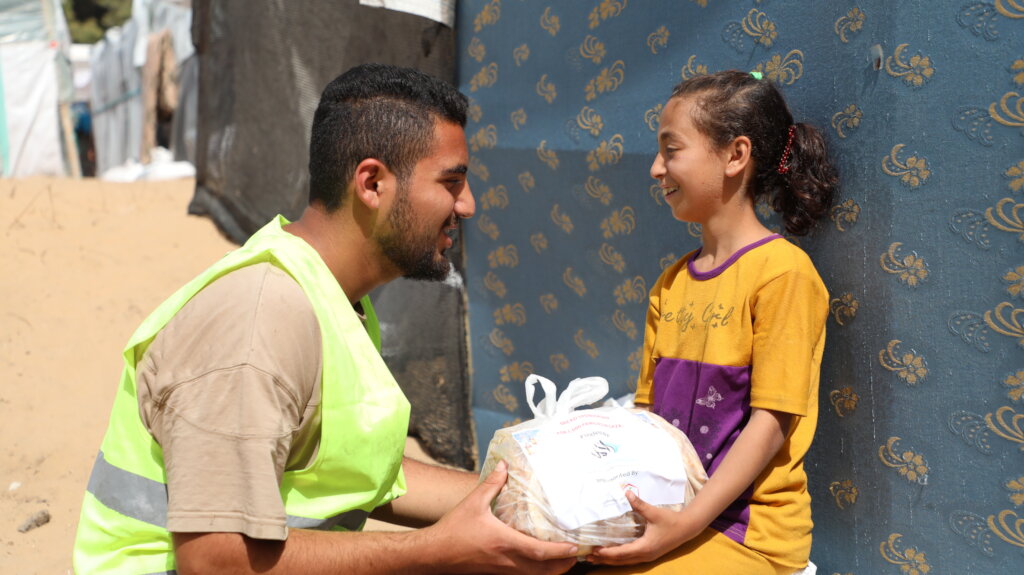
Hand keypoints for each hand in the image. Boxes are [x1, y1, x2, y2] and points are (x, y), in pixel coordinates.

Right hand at [428, 460, 578, 573]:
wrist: (435, 554)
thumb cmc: (454, 529)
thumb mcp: (473, 503)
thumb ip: (492, 484)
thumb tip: (505, 465)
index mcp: (505, 542)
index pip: (539, 551)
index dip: (560, 551)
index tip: (575, 545)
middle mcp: (508, 561)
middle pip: (544, 571)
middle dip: (564, 565)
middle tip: (578, 554)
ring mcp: (503, 571)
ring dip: (553, 570)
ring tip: (565, 559)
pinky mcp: (497, 574)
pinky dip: (538, 571)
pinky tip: (540, 561)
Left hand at [585, 492, 700, 566]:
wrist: (686, 528)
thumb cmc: (670, 521)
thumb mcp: (654, 512)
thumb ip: (639, 504)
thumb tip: (626, 493)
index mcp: (644, 547)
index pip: (621, 553)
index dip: (607, 552)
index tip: (594, 550)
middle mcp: (644, 556)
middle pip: (620, 561)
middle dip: (603, 559)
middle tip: (587, 556)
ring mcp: (646, 557)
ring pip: (624, 562)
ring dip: (609, 560)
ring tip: (594, 558)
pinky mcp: (648, 555)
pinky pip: (629, 559)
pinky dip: (618, 558)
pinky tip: (610, 555)